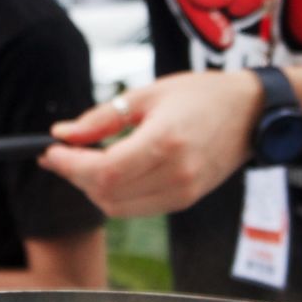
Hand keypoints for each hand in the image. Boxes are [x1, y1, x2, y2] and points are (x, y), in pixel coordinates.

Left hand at [40, 70, 261, 217]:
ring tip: (83, 162)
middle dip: (76, 176)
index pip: (104, 171)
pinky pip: (137, 208)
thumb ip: (103, 118)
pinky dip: (115, 194)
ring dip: (92, 189)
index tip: (51, 151)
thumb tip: (63, 133)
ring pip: (118, 207)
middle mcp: (176, 173)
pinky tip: (109, 171)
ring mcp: (183, 192)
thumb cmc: (200, 95)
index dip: (70, 165)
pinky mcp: (186, 200)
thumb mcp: (147, 94)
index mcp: (165, 141)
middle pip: (106, 194)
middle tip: (61, 154)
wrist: (250, 113)